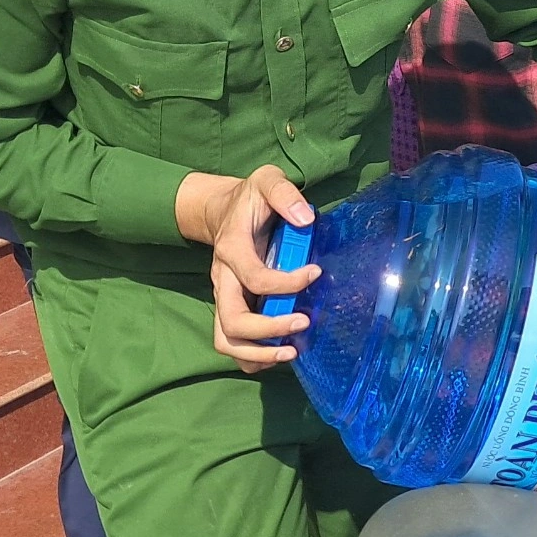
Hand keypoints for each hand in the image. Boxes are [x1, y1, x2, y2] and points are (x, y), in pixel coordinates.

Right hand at [176, 167, 319, 372]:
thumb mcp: (266, 180)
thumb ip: (284, 193)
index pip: (254, 277)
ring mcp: (223, 296)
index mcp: (232, 248)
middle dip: (269, 330)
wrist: (223, 210)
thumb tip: (305, 218)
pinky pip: (232, 343)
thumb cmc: (251, 198)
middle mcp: (222, 278)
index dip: (287, 282)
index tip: (315, 272)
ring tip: (292, 352)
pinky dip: (254, 356)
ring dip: (259, 353)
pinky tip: (281, 353)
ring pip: (226, 340)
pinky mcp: (229, 307)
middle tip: (304, 323)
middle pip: (232, 320)